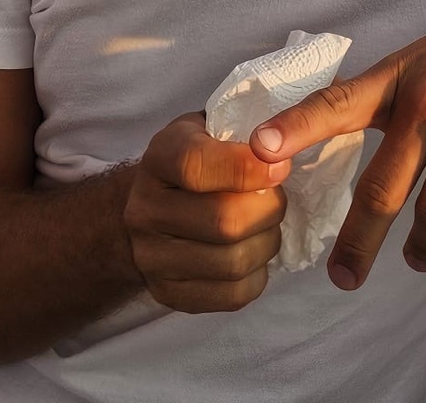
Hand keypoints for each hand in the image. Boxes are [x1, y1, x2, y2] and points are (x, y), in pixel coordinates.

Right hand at [124, 112, 290, 312]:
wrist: (152, 207)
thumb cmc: (195, 158)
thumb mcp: (209, 129)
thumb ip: (241, 132)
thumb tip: (281, 148)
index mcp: (158, 159)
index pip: (195, 165)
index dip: (246, 167)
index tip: (281, 166)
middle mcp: (144, 211)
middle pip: (223, 221)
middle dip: (268, 209)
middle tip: (278, 197)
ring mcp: (151, 258)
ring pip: (233, 262)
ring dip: (267, 242)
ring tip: (268, 225)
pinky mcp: (168, 294)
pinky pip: (233, 296)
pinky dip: (258, 275)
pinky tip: (254, 252)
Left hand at [250, 0, 425, 290]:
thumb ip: (397, 93)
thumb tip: (353, 131)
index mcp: (405, 74)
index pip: (339, 102)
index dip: (297, 128)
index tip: (258, 151)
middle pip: (381, 186)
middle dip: (358, 240)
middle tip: (343, 276)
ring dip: (423, 246)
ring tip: (419, 261)